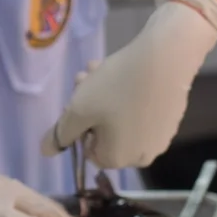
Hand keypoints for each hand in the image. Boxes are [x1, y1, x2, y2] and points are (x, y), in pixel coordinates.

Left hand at [42, 0, 216, 168]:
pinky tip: (122, 69)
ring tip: (98, 68)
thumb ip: (60, 133)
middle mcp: (141, 156)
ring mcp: (159, 137)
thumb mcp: (79, 109)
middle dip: (90, 105)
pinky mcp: (171, 118)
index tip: (78, 99)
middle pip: (104, 133)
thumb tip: (45, 151)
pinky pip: (140, 111)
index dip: (79, 125)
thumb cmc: (117, 86)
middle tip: (85, 78)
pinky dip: (127, 94)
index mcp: (118, 159)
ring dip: (103, 95)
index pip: (87, 149)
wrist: (167, 57)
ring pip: (120, 119)